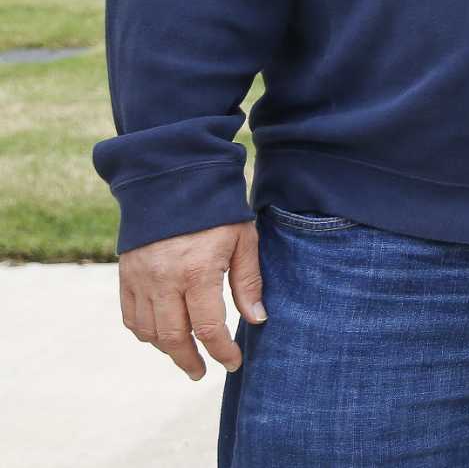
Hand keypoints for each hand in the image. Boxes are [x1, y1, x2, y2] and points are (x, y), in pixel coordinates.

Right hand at [118, 221, 265, 379]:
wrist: (172, 181)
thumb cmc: (216, 211)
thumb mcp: (244, 240)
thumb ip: (248, 282)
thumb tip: (257, 319)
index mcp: (197, 272)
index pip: (208, 327)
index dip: (222, 351)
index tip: (234, 363)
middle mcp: (164, 281)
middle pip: (173, 337)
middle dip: (190, 360)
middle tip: (203, 372)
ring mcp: (141, 280)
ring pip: (149, 332)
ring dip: (167, 350)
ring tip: (186, 356)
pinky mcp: (126, 276)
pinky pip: (131, 317)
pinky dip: (145, 333)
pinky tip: (160, 338)